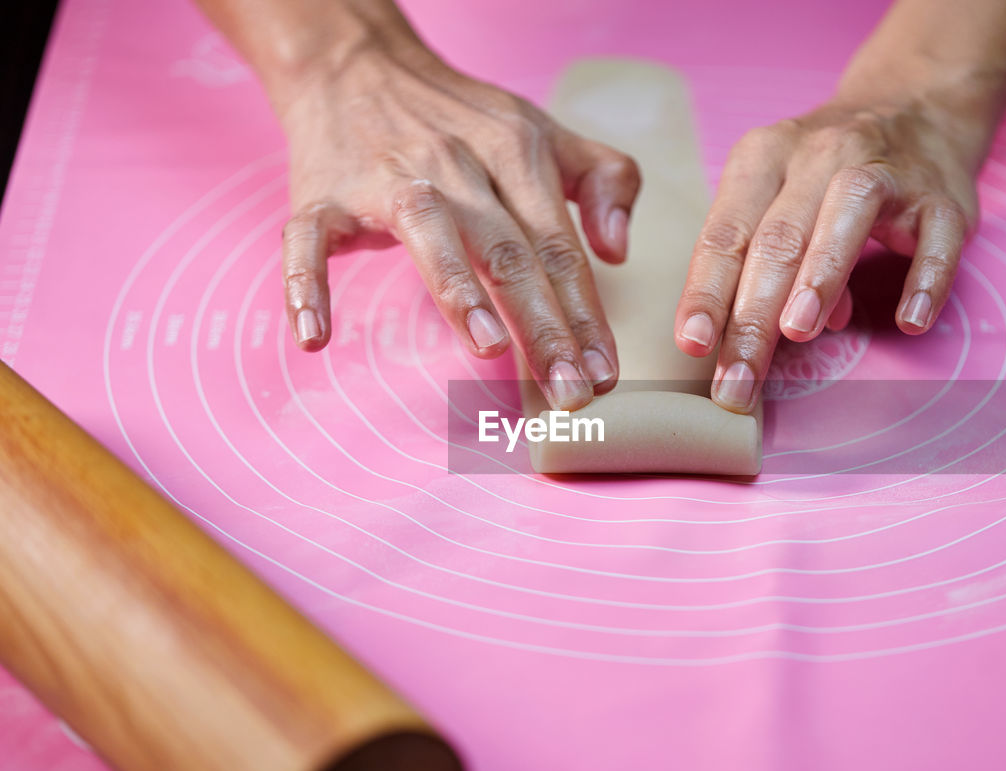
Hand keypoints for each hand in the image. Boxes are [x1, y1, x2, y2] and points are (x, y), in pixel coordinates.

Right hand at [277, 40, 638, 410]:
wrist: (354, 64)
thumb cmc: (460, 118)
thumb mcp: (544, 131)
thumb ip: (602, 178)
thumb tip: (619, 250)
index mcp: (516, 154)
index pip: (559, 246)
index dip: (585, 313)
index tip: (603, 372)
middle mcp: (457, 165)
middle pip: (510, 251)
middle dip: (543, 326)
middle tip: (569, 390)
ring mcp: (387, 180)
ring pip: (430, 234)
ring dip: (459, 290)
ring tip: (488, 345)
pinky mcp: (324, 197)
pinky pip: (310, 242)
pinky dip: (305, 285)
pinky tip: (315, 336)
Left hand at [674, 92, 985, 412]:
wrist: (916, 105)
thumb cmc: (824, 174)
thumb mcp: (775, 198)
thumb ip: (757, 266)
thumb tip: (749, 342)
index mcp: (764, 158)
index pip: (725, 233)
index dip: (706, 291)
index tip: (693, 344)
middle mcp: (819, 155)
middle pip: (778, 238)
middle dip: (753, 315)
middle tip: (737, 379)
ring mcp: (886, 170)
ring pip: (848, 214)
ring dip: (821, 276)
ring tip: (799, 332)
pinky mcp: (942, 197)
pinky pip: (937, 237)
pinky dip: (925, 279)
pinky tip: (909, 320)